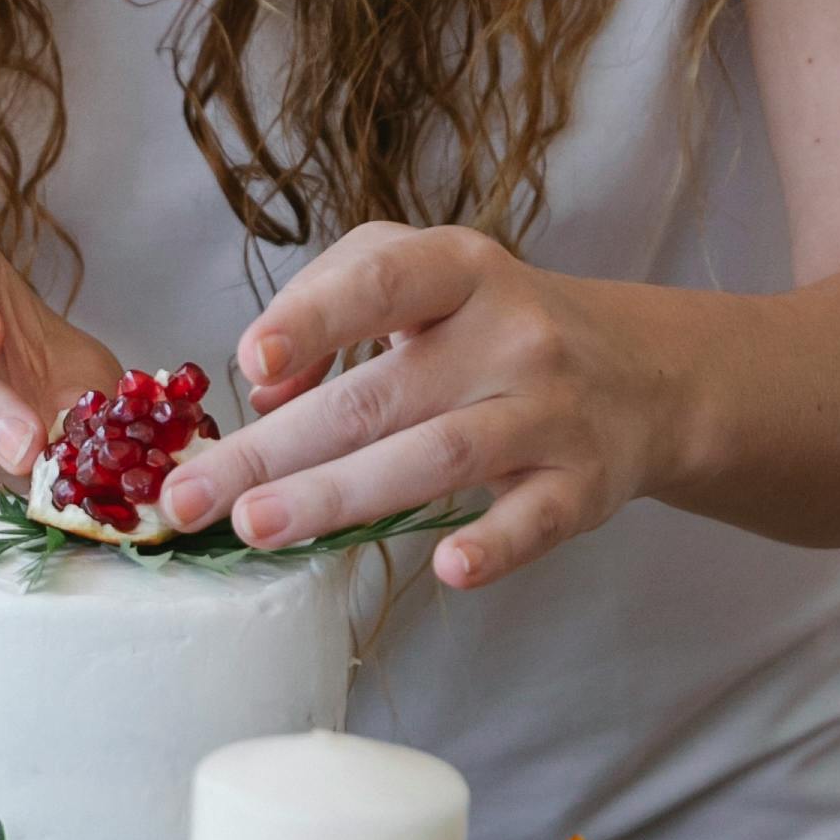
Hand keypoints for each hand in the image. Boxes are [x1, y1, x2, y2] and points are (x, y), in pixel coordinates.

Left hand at [156, 224, 691, 590]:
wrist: (646, 373)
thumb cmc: (494, 325)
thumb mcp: (424, 283)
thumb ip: (331, 307)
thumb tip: (267, 391)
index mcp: (459, 270)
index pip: (381, 280)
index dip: (313, 316)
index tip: (251, 361)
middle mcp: (509, 333)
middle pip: (380, 395)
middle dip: (277, 449)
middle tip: (192, 498)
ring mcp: (550, 411)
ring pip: (438, 456)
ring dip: (341, 496)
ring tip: (258, 527)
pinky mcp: (585, 484)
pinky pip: (535, 519)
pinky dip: (494, 546)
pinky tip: (446, 569)